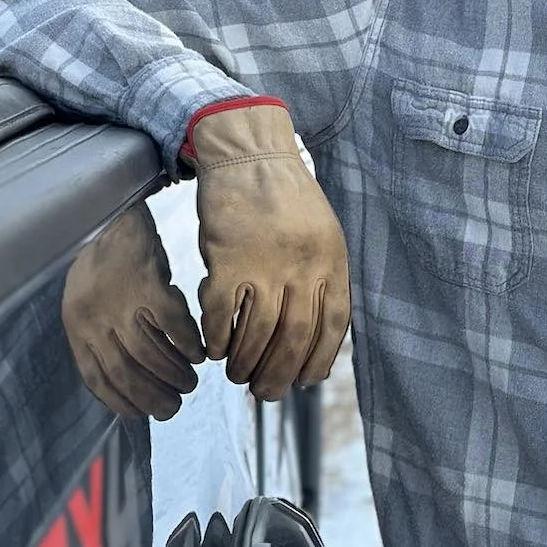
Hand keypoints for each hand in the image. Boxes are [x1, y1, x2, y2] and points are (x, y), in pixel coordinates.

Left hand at [61, 200, 204, 418]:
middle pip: (126, 373)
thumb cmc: (105, 262)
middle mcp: (93, 317)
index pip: (97, 378)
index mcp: (76, 325)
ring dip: (175, 376)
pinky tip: (197, 353)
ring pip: (152, 355)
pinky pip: (174, 328)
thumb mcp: (89, 302)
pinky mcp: (150, 285)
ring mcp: (121, 301)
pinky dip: (187, 346)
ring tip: (188, 381)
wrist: (115, 212)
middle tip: (174, 406)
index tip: (141, 415)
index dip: (121, 402)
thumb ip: (101, 338)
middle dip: (153, 398)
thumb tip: (126, 384)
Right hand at [188, 101, 350, 399]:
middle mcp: (303, 264)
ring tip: (237, 374)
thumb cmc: (285, 198)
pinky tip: (214, 348)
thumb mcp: (323, 235)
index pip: (333, 325)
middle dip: (279, 374)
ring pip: (257, 332)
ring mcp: (264, 261)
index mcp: (331, 259)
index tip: (306, 382)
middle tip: (265, 393)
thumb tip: (319, 343)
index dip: (319, 361)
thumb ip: (324, 280)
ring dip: (245, 362)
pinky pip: (220, 313)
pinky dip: (217, 337)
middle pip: (295, 337)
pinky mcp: (226, 257)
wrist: (249, 153)